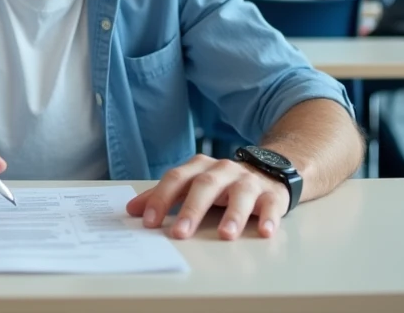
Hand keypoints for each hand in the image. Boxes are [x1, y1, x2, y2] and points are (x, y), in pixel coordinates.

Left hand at [126, 154, 288, 239]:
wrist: (267, 171)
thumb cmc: (221, 183)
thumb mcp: (192, 183)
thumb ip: (163, 196)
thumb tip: (131, 210)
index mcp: (199, 167)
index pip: (176, 179)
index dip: (161, 198)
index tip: (149, 222)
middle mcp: (222, 170)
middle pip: (204, 185)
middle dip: (191, 210)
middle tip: (180, 234)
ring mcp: (248, 181)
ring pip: (239, 194)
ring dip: (233, 215)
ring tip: (225, 235)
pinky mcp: (271, 194)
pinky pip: (271, 204)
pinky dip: (269, 218)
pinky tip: (265, 232)